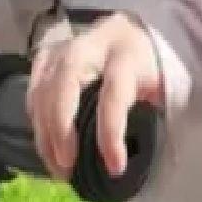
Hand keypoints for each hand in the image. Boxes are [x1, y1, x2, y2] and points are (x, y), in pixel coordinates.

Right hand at [28, 13, 165, 184]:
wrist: (139, 33)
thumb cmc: (154, 67)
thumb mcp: (167, 87)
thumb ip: (156, 114)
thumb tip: (140, 154)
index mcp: (128, 55)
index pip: (114, 94)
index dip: (111, 133)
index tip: (115, 168)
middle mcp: (93, 45)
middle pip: (65, 82)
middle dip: (60, 127)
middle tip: (66, 165)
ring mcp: (67, 46)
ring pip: (43, 85)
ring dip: (44, 131)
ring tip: (57, 166)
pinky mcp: (50, 53)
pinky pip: (34, 86)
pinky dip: (36, 117)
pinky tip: (45, 142)